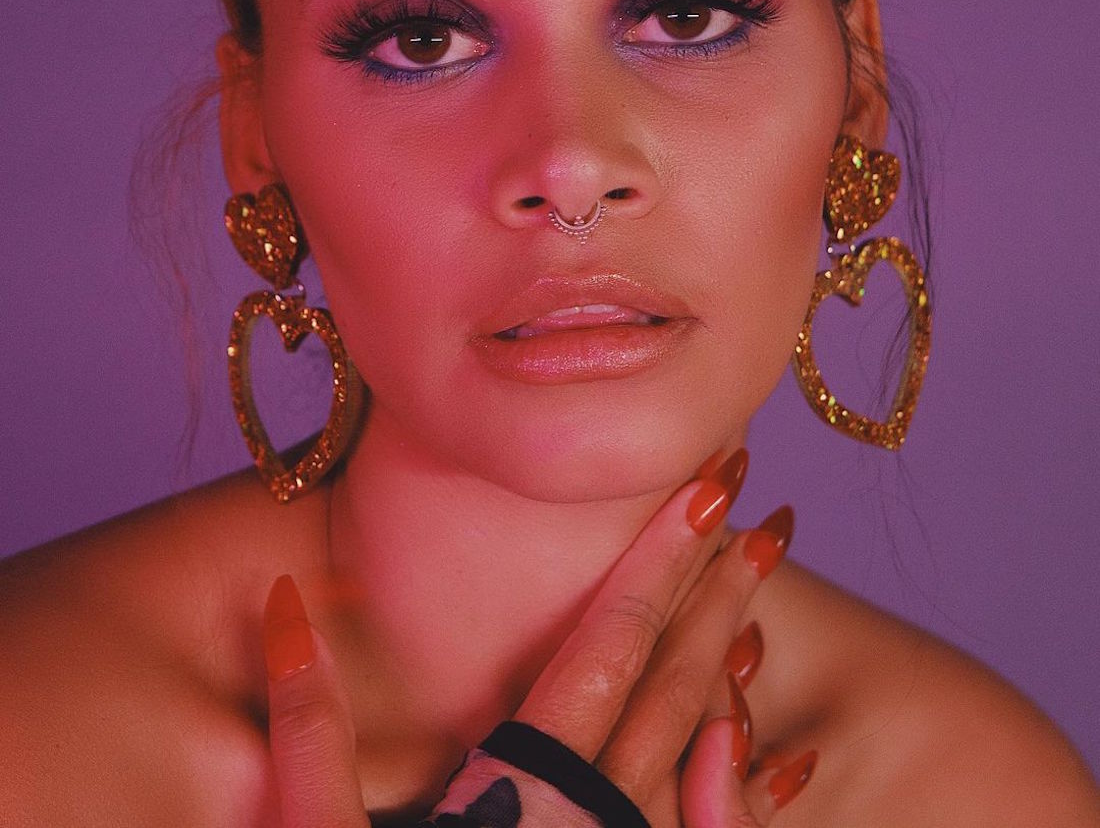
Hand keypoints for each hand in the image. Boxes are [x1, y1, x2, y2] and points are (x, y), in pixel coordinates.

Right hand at [261, 451, 815, 826]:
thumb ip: (305, 736)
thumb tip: (290, 602)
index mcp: (520, 792)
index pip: (606, 648)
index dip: (658, 562)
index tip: (708, 489)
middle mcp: (586, 824)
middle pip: (670, 686)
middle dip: (716, 594)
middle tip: (763, 518)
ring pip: (697, 755)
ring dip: (728, 669)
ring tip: (760, 595)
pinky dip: (743, 788)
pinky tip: (766, 746)